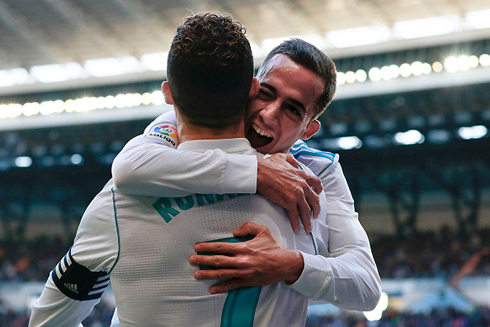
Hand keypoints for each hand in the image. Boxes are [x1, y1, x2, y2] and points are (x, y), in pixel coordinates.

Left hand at [189, 222, 303, 293]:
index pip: (221, 246)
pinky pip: (232, 285)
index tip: (198, 247)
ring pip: (222, 274)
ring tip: (196, 274)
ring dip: (208, 274)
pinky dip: (221, 287)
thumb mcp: (262, 231)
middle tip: (192, 260)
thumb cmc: (273, 247)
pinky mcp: (247, 281)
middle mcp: (241, 261)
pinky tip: (212, 289)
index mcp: (243, 248)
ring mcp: (244, 272)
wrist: (284, 264)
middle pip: (218, 260)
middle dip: (203, 260)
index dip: (207, 247)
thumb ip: (248, 227)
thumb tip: (235, 231)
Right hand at [257, 153, 321, 232]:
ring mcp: (297, 194)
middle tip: (315, 216)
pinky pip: (295, 215)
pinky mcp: (289, 202)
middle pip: (315, 200)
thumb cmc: (268, 165)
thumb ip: (291, 160)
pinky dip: (296, 224)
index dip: (318, 191)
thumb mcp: (282, 157)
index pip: (316, 183)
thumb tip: (295, 163)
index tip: (317, 195)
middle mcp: (302, 185)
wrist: (260, 172)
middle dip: (316, 210)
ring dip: (307, 221)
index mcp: (302, 175)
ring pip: (306, 211)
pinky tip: (297, 229)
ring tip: (308, 228)